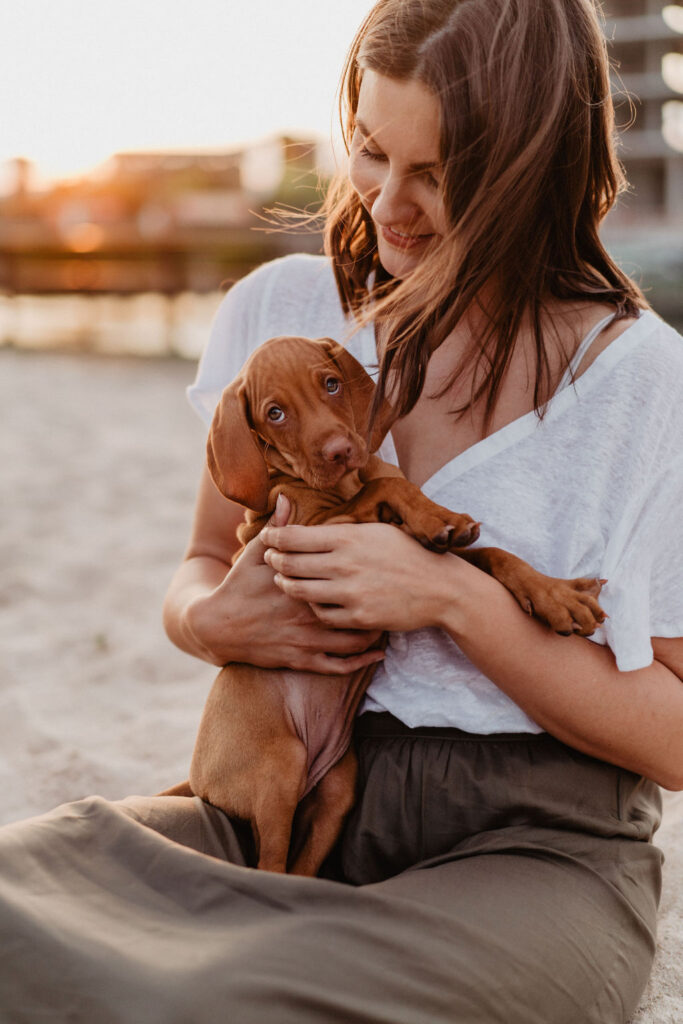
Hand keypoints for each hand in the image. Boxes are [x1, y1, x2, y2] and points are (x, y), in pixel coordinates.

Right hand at [186, 496, 384, 671]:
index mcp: (302, 585)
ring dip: (375, 635)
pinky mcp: (300, 661)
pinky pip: (338, 667)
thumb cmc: (239, 586)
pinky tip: (376, 655)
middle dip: (379, 607)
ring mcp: (306, 640)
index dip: (370, 576)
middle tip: (396, 598)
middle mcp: (308, 614)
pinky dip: (361, 662)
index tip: (388, 570)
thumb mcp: (256, 554)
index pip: (345, 580)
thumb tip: (286, 497)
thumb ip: (278, 530)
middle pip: (357, 611)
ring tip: (390, 623)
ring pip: (353, 642)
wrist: (218, 626)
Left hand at [260, 519, 459, 632]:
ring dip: (286, 584)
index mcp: (347, 538)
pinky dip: (312, 606)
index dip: (273, 537)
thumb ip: (342, 531)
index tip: (267, 537)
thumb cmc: (407, 553)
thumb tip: (310, 529)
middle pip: (290, 564)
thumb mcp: (376, 531)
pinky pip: (321, 614)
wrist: (440, 587)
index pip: (292, 537)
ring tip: (283, 579)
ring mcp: (350, 593)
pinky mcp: (357, 617)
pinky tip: (311, 599)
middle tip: (270, 558)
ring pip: (299, 591)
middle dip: (274, 560)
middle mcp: (344, 564)